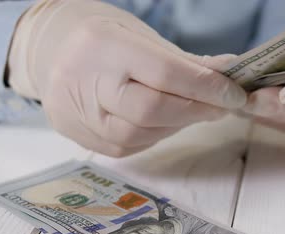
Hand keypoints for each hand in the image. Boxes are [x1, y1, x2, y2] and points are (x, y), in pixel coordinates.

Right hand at [7, 0, 246, 156]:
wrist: (52, 49)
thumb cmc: (104, 38)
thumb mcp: (142, 36)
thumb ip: (184, 61)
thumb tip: (230, 75)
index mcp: (102, 45)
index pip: (163, 74)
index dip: (204, 87)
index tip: (233, 94)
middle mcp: (83, 81)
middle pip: (149, 111)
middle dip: (193, 111)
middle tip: (219, 107)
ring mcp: (75, 113)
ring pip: (137, 135)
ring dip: (175, 127)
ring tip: (190, 112)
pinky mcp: (77, 135)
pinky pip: (124, 146)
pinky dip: (152, 137)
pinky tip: (161, 123)